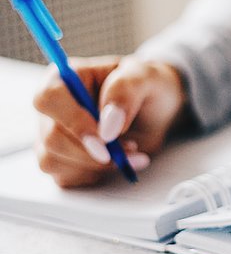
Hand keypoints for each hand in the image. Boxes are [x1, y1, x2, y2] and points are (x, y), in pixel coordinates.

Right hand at [33, 55, 187, 187]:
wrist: (157, 109)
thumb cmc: (147, 86)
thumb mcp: (145, 78)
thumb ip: (125, 93)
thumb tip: (107, 126)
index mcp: (66, 77)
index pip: (49, 99)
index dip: (74, 122)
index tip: (105, 139)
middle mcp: (53, 107)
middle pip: (52, 137)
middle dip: (93, 151)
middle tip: (131, 147)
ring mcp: (53, 134)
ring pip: (54, 161)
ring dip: (97, 165)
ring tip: (130, 151)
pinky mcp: (61, 159)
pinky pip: (65, 176)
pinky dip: (95, 175)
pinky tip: (117, 162)